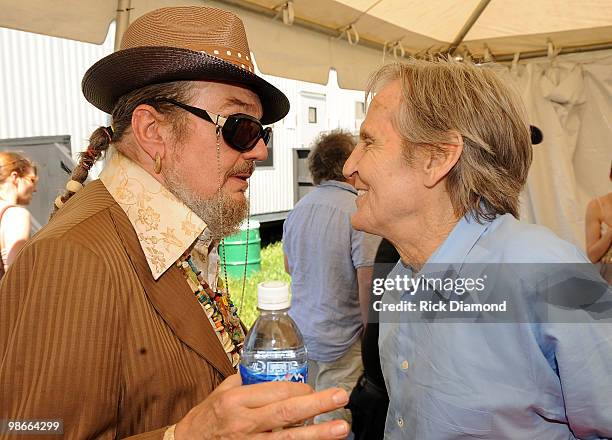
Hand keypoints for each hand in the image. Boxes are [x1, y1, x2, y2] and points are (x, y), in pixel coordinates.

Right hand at [174, 374, 349, 438]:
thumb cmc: (208, 416)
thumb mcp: (223, 391)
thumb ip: (249, 382)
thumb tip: (277, 371)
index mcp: (237, 400)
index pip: (276, 392)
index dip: (300, 389)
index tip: (312, 387)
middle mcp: (244, 423)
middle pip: (286, 413)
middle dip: (316, 404)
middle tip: (340, 397)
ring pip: (288, 439)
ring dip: (317, 434)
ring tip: (340, 428)